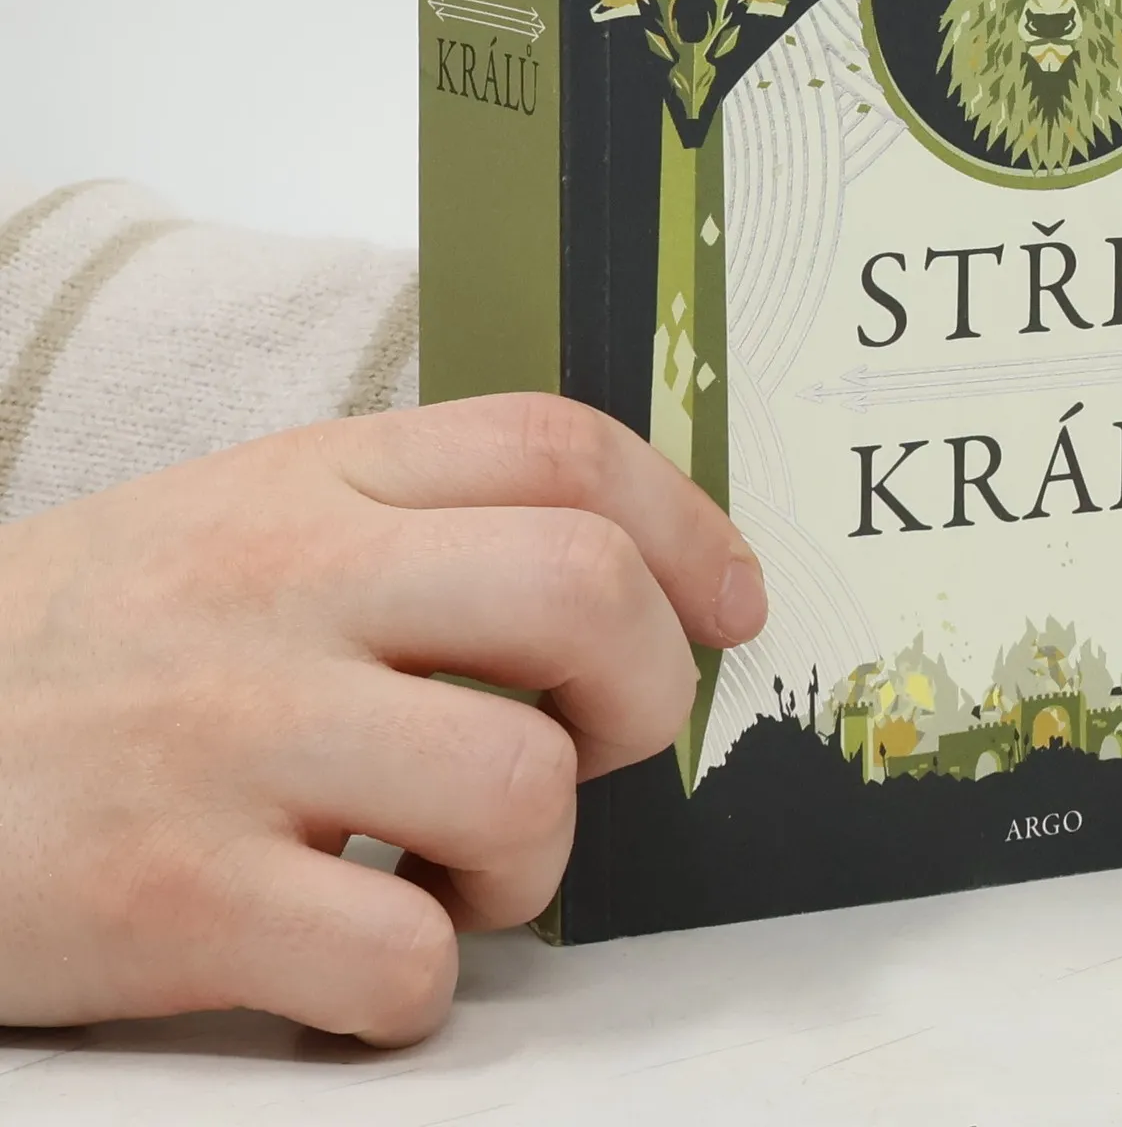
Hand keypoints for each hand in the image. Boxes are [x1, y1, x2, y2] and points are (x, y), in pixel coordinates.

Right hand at [0, 394, 765, 1044]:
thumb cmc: (86, 640)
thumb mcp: (241, 516)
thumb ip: (414, 521)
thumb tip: (622, 574)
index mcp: (314, 478)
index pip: (557, 445)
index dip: (685, 525)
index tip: (729, 604)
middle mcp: (283, 583)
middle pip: (579, 591)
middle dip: (646, 687)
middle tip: (596, 741)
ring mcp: (230, 738)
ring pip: (521, 784)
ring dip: (534, 858)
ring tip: (455, 866)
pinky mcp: (171, 901)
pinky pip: (402, 961)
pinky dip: (419, 981)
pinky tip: (357, 951)